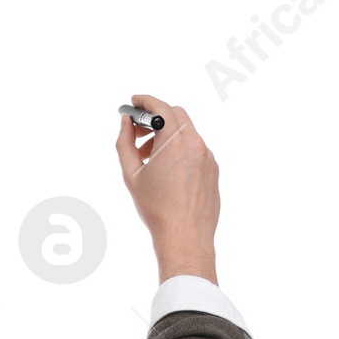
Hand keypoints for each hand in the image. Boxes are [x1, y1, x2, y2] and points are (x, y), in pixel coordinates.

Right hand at [115, 94, 220, 285]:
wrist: (185, 238)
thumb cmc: (157, 210)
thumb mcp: (131, 176)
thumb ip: (124, 144)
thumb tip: (125, 124)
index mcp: (174, 141)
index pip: (161, 108)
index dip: (145, 101)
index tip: (134, 101)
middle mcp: (195, 144)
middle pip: (176, 115)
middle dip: (156, 119)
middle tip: (139, 133)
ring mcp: (208, 157)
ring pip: (187, 134)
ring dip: (168, 138)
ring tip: (150, 160)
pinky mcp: (213, 170)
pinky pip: (196, 151)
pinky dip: (180, 152)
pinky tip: (168, 174)